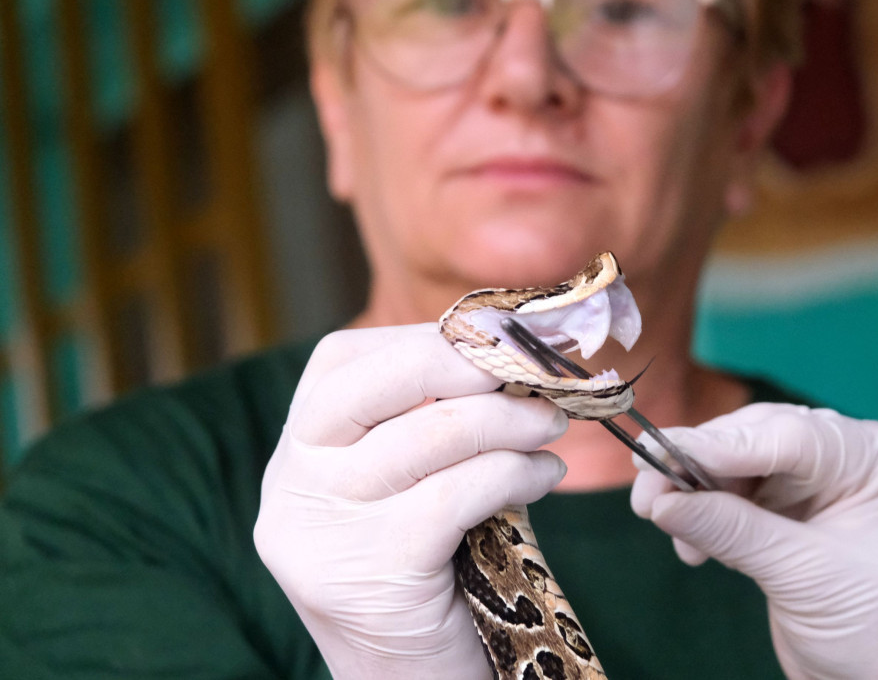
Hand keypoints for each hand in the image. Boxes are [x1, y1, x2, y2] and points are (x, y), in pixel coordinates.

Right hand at [254, 324, 569, 679]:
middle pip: (380, 382)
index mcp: (296, 451)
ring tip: (553, 425)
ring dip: (513, 420)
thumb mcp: (409, 484)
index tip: (498, 337)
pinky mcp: (373, 571)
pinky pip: (460, 493)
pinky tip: (543, 476)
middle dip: (468, 362)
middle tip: (534, 367)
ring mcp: (326, 528)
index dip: (428, 339)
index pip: (344, 361)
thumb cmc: (427, 570)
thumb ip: (434, 420)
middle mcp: (293, 483)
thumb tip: (512, 351)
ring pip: (434, 434)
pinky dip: (517, 473)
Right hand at [631, 402, 877, 679]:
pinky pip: (731, 490)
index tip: (665, 453)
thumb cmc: (870, 627)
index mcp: (876, 457)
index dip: (724, 444)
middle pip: (757, 437)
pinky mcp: (785, 505)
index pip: (792, 435)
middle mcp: (848, 454)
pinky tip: (691, 546)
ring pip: (736, 460)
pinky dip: (702, 512)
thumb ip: (733, 531)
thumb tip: (664, 500)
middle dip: (698, 462)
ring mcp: (815, 479)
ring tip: (657, 516)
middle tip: (648, 488)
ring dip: (693, 488)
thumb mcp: (803, 575)